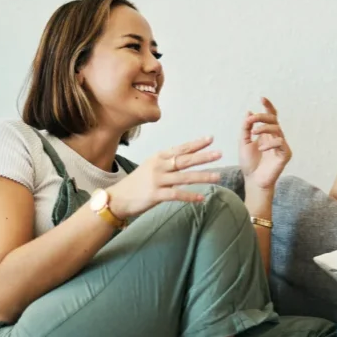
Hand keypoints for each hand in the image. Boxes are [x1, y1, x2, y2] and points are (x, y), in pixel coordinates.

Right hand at [107, 137, 221, 217]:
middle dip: (203, 157)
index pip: (181, 148)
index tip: (210, 138)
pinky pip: (176, 194)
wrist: (118, 198)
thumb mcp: (151, 166)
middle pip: (184, 160)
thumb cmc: (138, 183)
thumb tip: (187, 159)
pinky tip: (201, 198)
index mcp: (159, 157)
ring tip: (218, 177)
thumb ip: (168, 163)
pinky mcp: (155, 195)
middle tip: (219, 154)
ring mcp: (157, 180)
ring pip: (184, 177)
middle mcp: (159, 166)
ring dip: (202, 177)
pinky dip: (190, 196)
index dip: (196, 144)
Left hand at [239, 97, 291, 190]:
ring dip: (265, 127)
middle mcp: (275, 137)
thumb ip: (246, 128)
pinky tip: (261, 149)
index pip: (270, 116)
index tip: (261, 98)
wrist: (253, 180)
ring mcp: (281, 145)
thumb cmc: (249, 163)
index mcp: (266, 134)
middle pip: (274, 119)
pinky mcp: (285, 154)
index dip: (268, 106)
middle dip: (263, 116)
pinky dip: (270, 143)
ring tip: (254, 132)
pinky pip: (280, 143)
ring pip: (277, 129)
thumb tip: (249, 112)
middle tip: (252, 120)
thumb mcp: (243, 142)